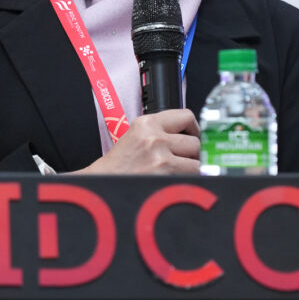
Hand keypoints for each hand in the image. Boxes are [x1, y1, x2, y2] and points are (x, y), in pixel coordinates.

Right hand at [77, 109, 200, 175]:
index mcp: (146, 123)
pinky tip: (175, 181)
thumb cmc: (117, 167)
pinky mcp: (165, 173)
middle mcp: (154, 136)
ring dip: (192, 168)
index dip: (193, 129)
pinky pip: (194, 175)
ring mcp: (160, 155)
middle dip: (193, 153)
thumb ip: (160, 132)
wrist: (100, 183)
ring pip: (197, 160)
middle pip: (195, 141)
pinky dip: (189, 180)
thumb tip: (190, 137)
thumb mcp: (135, 137)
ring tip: (177, 173)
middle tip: (184, 161)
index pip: (186, 116)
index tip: (192, 137)